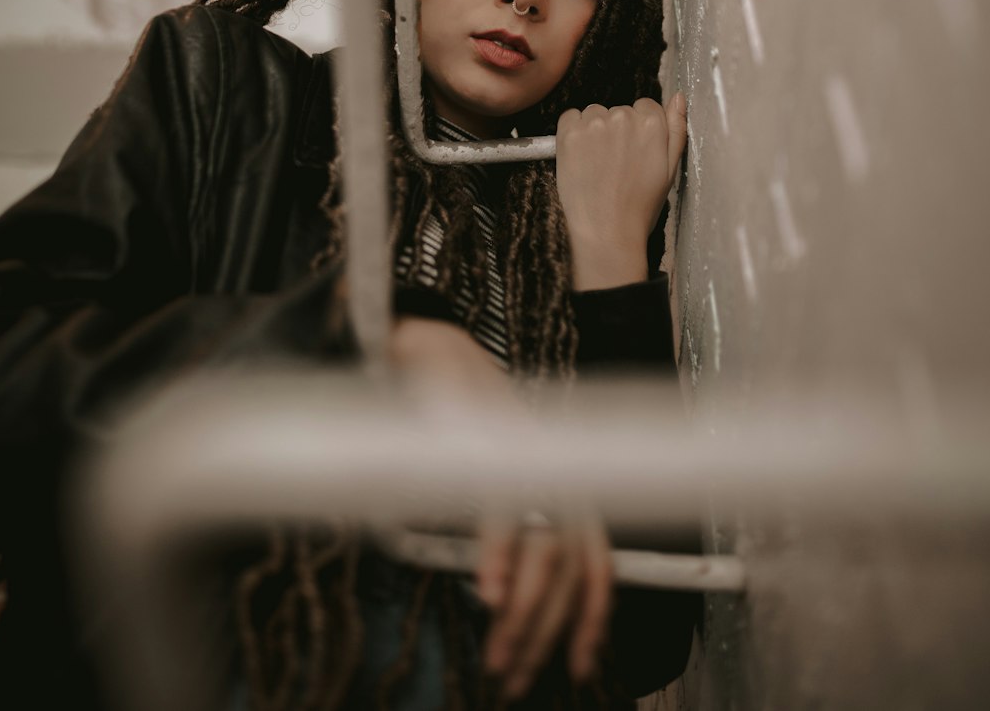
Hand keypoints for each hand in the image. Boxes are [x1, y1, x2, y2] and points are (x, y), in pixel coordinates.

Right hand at [389, 319, 612, 697]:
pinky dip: (500, 555)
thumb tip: (512, 603)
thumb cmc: (461, 422)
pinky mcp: (492, 442)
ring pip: (545, 551)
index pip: (597, 560)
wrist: (434, 354)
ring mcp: (526, 458)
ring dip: (523, 615)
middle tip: (515, 677)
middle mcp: (557, 472)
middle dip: (546, 634)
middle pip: (570, 569)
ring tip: (497, 655)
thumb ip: (515, 533)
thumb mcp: (495, 483)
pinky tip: (490, 593)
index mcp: (564, 482)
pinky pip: (505, 507)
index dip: (594, 617)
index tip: (583, 665)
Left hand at [556, 94, 687, 291]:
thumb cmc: (640, 205)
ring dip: (594, 131)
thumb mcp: (671, 169)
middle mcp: (624, 118)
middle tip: (615, 165)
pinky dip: (572, 132)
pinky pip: (570, 118)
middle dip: (617, 131)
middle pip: (619, 111)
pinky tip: (580, 157)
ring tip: (598, 164)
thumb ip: (676, 129)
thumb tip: (678, 97)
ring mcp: (594, 124)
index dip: (638, 131)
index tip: (633, 152)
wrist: (607, 232)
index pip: (645, 107)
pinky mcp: (570, 134)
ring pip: (594, 114)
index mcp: (652, 124)